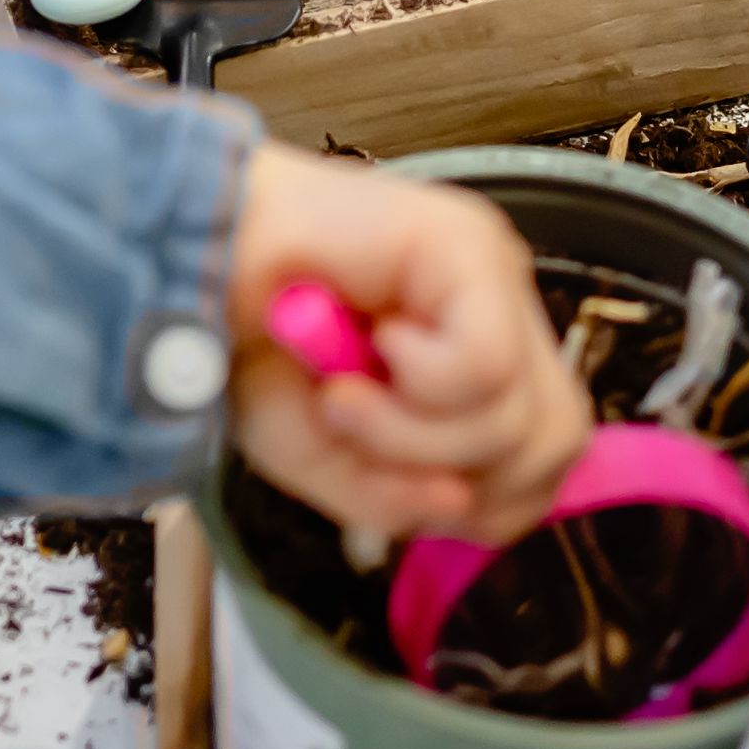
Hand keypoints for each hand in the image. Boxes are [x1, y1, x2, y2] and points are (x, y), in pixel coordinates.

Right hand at [225, 147, 590, 546]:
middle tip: (369, 442)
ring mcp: (491, 275)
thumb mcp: (322, 460)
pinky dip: (416, 384)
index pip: (546, 455)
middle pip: (557, 439)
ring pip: (524, 412)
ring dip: (419, 436)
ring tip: (346, 401)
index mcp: (481, 353)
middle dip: (460, 476)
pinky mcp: (468, 245)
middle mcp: (499, 311)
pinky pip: (486, 363)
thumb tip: (457, 503)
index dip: (482, 500)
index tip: (393, 481)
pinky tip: (368, 346)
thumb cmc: (250, 344)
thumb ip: (393, 498)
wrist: (191, 258)